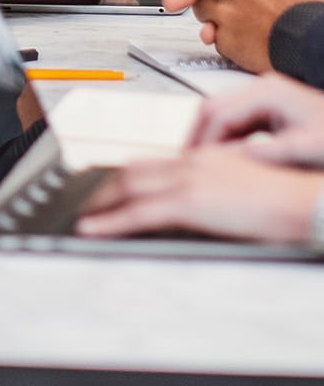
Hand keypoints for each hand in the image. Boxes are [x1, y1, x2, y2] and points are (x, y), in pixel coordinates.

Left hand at [75, 148, 321, 243]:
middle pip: (134, 169)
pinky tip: (93, 230)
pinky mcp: (190, 200)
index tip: (111, 187)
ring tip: (84, 219)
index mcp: (206, 156)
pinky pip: (139, 212)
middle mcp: (192, 160)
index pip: (154, 161)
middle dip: (106, 188)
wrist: (303, 199)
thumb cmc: (284, 198)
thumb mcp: (244, 187)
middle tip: (88, 203)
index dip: (127, 175)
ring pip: (129, 186)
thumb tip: (201, 204)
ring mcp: (189, 178)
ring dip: (101, 203)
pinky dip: (110, 221)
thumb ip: (218, 190)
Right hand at [191, 73, 323, 166]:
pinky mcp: (269, 111)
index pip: (219, 112)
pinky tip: (222, 159)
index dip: (203, 140)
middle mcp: (263, 89)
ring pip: (221, 114)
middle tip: (186, 161)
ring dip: (209, 138)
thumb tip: (234, 161)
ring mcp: (265, 98)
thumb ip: (268, 153)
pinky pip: (235, 122)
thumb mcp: (306, 147)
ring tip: (200, 163)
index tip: (193, 162)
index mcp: (268, 92)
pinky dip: (224, 140)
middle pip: (213, 107)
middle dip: (197, 135)